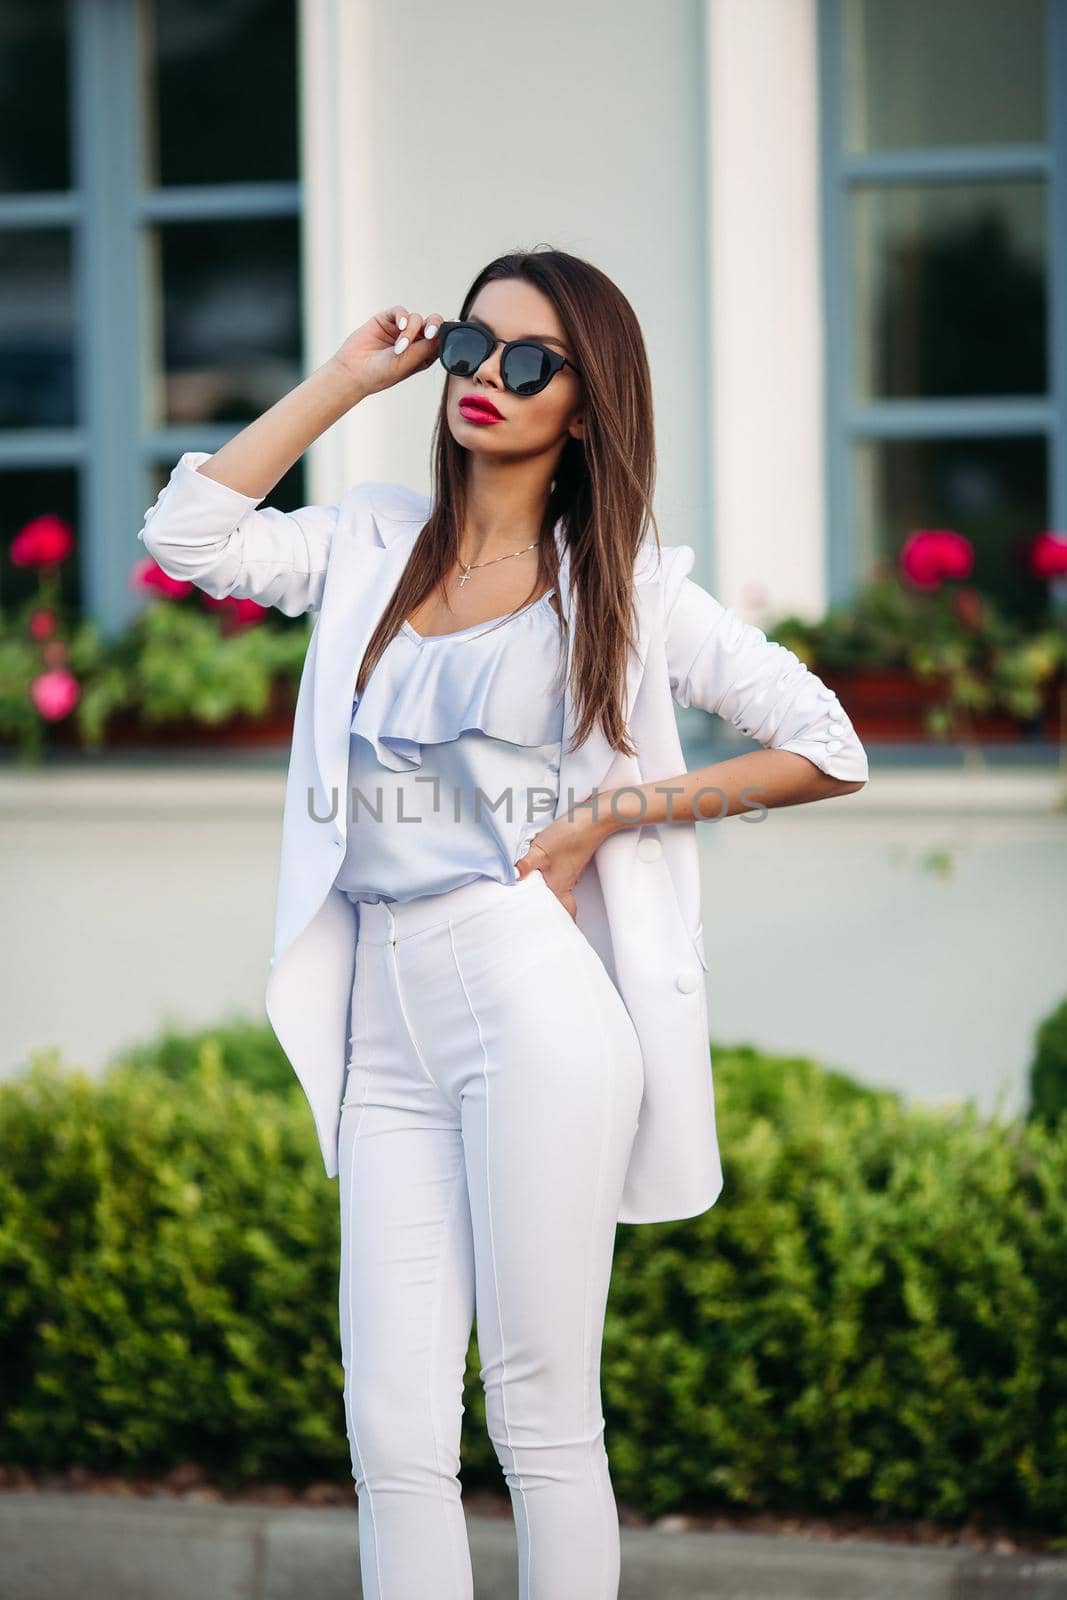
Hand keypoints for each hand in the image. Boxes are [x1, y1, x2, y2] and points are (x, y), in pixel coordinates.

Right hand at [332, 305, 444, 397]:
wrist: (353, 372)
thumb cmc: (381, 374)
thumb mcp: (408, 362)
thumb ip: (427, 347)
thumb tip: (445, 334)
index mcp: (423, 355)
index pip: (441, 340)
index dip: (448, 333)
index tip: (456, 326)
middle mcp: (414, 341)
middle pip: (433, 324)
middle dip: (434, 326)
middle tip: (430, 334)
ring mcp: (400, 329)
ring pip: (417, 318)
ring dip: (411, 331)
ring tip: (399, 347)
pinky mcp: (387, 320)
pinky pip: (401, 311)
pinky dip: (403, 317)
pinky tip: (400, 326)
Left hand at [513, 801, 608, 921]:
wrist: (591, 819)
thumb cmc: (568, 837)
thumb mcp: (540, 851)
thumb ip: (524, 866)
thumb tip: (509, 878)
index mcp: (559, 887)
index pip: (565, 915)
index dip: (558, 926)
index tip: (546, 933)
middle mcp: (565, 883)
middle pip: (559, 905)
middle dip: (547, 912)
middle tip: (531, 917)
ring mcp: (567, 872)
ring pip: (556, 890)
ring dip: (545, 895)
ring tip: (528, 897)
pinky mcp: (567, 861)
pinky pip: (555, 877)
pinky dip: (546, 879)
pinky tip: (536, 873)